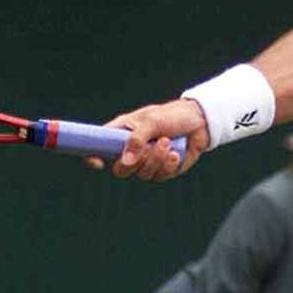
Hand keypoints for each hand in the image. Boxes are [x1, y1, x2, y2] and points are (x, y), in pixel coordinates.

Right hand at [87, 98, 211, 179]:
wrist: (199, 122)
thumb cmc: (171, 116)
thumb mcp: (152, 121)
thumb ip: (137, 139)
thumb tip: (126, 161)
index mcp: (120, 134)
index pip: (97, 149)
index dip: (92, 158)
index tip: (99, 163)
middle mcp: (131, 150)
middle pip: (120, 170)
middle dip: (135, 162)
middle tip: (149, 147)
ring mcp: (147, 162)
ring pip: (142, 174)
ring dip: (156, 159)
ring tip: (168, 142)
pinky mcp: (163, 170)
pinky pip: (160, 176)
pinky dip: (168, 165)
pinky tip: (176, 153)